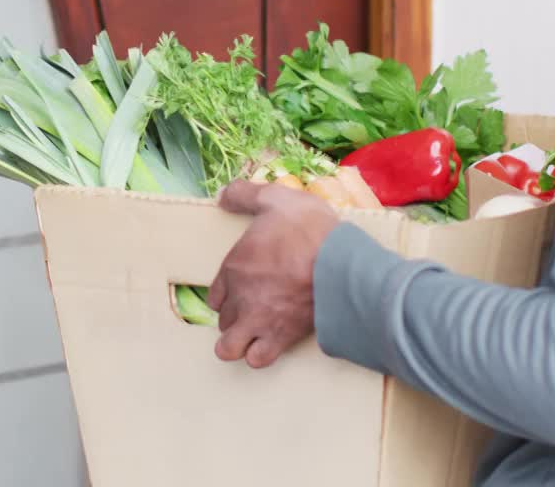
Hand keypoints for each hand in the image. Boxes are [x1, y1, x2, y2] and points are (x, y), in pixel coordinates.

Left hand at [207, 179, 340, 367]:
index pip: (215, 295)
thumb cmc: (308, 228)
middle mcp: (240, 297)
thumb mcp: (274, 198)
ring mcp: (259, 320)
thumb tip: (222, 196)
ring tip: (254, 334)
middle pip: (224, 320)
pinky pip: (259, 359)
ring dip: (239, 342)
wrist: (340, 260)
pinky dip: (260, 355)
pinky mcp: (282, 337)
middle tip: (255, 309)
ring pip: (230, 347)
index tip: (242, 290)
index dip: (227, 295)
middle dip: (235, 318)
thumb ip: (245, 195)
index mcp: (235, 267)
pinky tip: (271, 344)